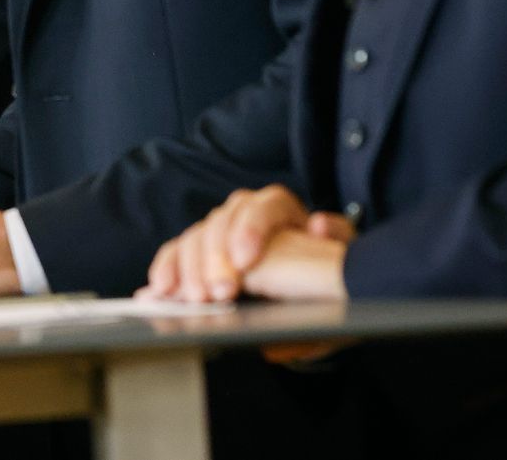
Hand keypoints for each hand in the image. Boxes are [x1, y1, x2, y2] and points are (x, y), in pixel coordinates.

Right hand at [143, 185, 352, 302]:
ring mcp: (221, 234)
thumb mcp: (346, 260)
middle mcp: (247, 215)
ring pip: (197, 238)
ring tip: (192, 299)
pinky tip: (160, 288)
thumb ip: (338, 241)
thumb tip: (318, 224)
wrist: (322, 295)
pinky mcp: (202, 258)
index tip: (245, 261)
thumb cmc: (332, 276)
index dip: (250, 229)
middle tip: (217, 292)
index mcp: (283, 211)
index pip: (265, 206)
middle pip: (222, 222)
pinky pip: (178, 255)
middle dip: (215, 258)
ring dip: (190, 269)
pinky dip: (168, 270)